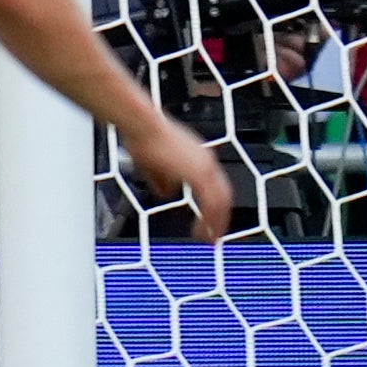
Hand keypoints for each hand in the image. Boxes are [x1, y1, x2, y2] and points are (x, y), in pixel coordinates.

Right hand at [120, 109, 237, 235]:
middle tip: (215, 235)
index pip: (215, 186)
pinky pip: (211, 202)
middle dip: (221, 217)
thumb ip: (162, 180)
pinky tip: (204, 231)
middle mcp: (207, 161)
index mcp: (199, 157)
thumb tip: (166, 193)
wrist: (142, 127)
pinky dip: (211, 219)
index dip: (214, 205)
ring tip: (211, 239)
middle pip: (224, 195)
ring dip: (217, 222)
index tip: (210, 219)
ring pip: (221, 201)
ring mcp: (205, 166)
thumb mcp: (153, 166)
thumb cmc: (144, 140)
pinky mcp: (199, 174)